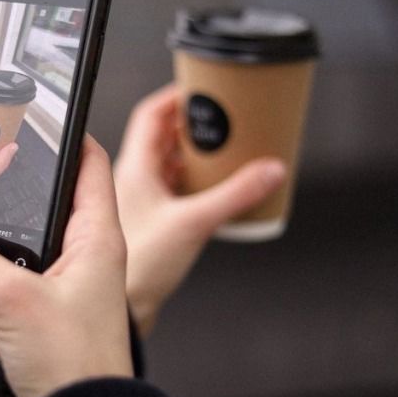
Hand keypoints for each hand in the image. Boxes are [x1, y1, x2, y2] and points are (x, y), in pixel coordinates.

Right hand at [0, 136, 132, 396]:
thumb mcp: (15, 300)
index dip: (71, 141)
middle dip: (2, 202)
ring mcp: (53, 297)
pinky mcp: (31, 330)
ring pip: (2, 267)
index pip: (90, 172)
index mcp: (94, 242)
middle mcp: (78, 264)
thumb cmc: (75, 362)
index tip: (45, 123)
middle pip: (40, 216)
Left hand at [114, 84, 286, 336]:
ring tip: (227, 154)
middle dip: (195, 126)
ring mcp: (143, 202)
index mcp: (134, 168)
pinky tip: (217, 193)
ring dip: (197, 157)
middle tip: (224, 121)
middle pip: (165, 137)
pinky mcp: (154, 224)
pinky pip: (177, 191)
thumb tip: (271, 171)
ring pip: (171, 165)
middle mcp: (135, 181)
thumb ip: (236, 195)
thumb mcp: (195, 222)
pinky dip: (198, 185)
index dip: (177, 96)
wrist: (126, 309)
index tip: (203, 87)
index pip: (151, 114)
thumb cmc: (141, 266)